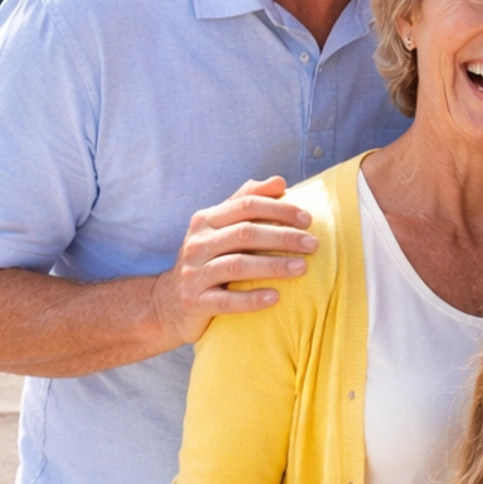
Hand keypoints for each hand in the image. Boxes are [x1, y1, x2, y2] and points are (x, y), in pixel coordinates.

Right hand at [150, 177, 318, 346]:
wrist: (169, 303)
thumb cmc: (207, 260)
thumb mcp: (219, 228)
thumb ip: (245, 202)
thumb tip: (279, 181)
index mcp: (206, 220)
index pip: (246, 206)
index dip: (278, 209)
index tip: (308, 219)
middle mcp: (197, 243)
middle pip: (245, 233)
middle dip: (283, 237)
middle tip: (313, 244)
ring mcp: (194, 273)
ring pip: (237, 265)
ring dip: (273, 265)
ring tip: (302, 268)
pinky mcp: (195, 302)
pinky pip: (226, 300)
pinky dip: (251, 299)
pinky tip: (275, 297)